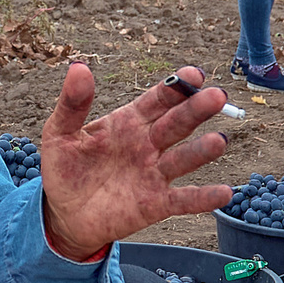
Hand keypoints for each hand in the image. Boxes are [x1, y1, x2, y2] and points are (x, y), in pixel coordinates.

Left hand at [37, 63, 235, 259]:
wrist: (64, 214)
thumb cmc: (65, 169)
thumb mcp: (59, 133)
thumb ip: (72, 104)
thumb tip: (78, 67)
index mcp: (129, 122)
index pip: (158, 99)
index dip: (176, 86)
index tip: (194, 74)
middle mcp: (149, 144)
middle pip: (177, 123)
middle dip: (196, 110)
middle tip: (216, 97)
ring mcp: (155, 174)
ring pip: (184, 159)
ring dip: (202, 151)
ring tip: (218, 142)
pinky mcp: (156, 204)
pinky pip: (183, 200)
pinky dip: (203, 197)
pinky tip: (224, 192)